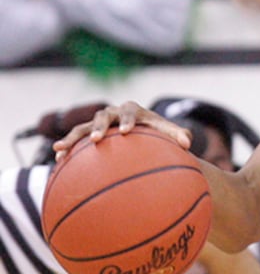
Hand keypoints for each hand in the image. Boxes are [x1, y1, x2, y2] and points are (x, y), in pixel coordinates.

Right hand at [51, 100, 191, 158]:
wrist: (140, 127)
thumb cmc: (156, 130)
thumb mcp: (167, 131)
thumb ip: (178, 135)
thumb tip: (188, 144)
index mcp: (133, 110)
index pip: (130, 112)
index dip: (128, 120)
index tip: (127, 131)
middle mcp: (113, 113)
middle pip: (102, 117)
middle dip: (98, 127)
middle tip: (96, 139)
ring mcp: (98, 123)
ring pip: (81, 127)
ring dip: (71, 138)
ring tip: (59, 150)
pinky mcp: (89, 133)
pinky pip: (75, 141)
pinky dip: (67, 149)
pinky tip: (58, 163)